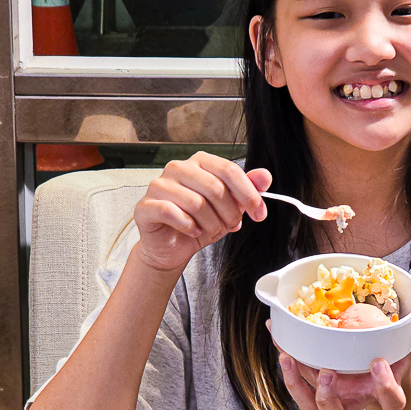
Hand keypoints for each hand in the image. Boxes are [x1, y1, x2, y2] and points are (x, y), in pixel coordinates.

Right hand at [134, 152, 271, 271]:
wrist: (173, 247)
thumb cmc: (200, 223)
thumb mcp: (230, 207)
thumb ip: (247, 190)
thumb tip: (265, 176)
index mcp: (200, 162)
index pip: (229, 170)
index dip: (248, 194)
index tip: (259, 213)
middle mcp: (178, 168)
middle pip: (214, 187)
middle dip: (229, 213)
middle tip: (230, 226)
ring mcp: (159, 185)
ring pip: (196, 203)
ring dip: (210, 224)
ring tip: (210, 230)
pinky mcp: (145, 206)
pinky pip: (172, 213)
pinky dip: (189, 227)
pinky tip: (192, 231)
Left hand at [272, 311, 410, 409]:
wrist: (373, 363)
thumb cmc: (392, 356)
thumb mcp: (410, 343)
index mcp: (382, 394)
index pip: (390, 402)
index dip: (385, 389)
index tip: (378, 363)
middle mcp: (353, 400)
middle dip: (328, 399)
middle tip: (327, 371)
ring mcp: (330, 394)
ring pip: (309, 403)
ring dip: (296, 382)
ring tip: (290, 356)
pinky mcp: (310, 381)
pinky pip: (293, 375)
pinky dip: (283, 352)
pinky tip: (275, 329)